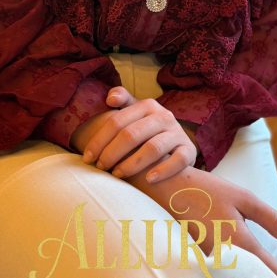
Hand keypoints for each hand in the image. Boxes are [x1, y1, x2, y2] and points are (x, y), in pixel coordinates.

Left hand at [81, 86, 197, 180]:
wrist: (178, 141)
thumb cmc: (147, 128)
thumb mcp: (135, 112)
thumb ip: (122, 100)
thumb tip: (110, 98)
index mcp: (147, 105)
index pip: (117, 122)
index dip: (99, 140)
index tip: (87, 157)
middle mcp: (163, 116)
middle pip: (132, 135)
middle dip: (112, 153)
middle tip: (101, 167)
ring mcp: (177, 133)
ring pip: (153, 148)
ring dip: (132, 164)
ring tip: (118, 175)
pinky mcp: (189, 151)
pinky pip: (178, 161)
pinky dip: (163, 170)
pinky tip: (149, 180)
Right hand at [127, 164, 276, 277]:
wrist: (160, 190)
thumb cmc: (203, 190)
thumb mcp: (242, 197)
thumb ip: (270, 218)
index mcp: (238, 242)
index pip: (271, 271)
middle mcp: (222, 259)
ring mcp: (206, 263)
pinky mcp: (194, 263)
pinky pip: (219, 276)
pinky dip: (232, 277)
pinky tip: (236, 271)